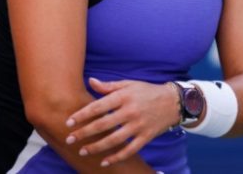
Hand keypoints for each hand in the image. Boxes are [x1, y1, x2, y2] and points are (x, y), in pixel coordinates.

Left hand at [65, 77, 179, 166]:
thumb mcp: (128, 84)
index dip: (82, 115)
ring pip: (113, 140)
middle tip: (69, 139)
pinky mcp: (146, 136)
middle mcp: (130, 111)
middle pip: (102, 125)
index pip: (98, 107)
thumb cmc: (147, 91)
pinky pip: (129, 150)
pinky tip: (104, 161)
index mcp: (124, 96)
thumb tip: (91, 81)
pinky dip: (116, 157)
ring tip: (82, 151)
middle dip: (84, 133)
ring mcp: (139, 125)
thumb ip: (109, 86)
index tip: (69, 122)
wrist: (173, 101)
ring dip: (96, 147)